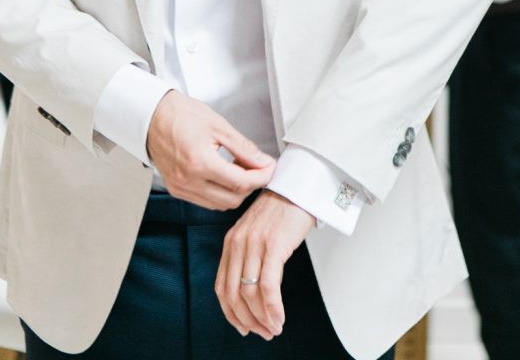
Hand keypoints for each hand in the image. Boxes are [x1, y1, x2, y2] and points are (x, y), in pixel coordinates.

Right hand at [147, 90, 275, 209]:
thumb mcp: (218, 125)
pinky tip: (222, 175)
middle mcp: (188, 180)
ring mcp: (180, 187)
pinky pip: (205, 201)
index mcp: (199, 162)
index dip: (261, 177)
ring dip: (235, 191)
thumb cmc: (181, 114)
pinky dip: (219, 193)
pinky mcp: (176, 189)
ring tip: (238, 168)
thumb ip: (243, 147)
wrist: (152, 115)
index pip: (241, 182)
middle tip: (256, 166)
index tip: (270, 167)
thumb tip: (263, 162)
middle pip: (232, 199)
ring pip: (220, 205)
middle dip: (250, 186)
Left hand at [215, 190, 313, 339]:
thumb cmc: (281, 210)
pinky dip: (273, 308)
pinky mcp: (273, 246)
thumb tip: (252, 291)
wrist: (298, 187)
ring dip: (262, 319)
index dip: (231, 313)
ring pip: (249, 294)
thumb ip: (248, 255)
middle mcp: (238, 243)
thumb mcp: (255, 232)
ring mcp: (254, 244)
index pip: (221, 288)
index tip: (243, 327)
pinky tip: (279, 317)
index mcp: (231, 242)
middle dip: (247, 321)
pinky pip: (268, 287)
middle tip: (263, 333)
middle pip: (233, 295)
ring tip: (274, 328)